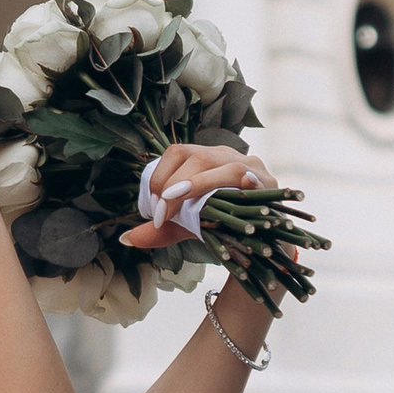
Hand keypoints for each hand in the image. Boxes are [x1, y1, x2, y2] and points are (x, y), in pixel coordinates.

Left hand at [120, 143, 274, 250]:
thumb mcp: (186, 226)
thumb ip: (160, 230)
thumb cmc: (221, 224)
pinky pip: (253, 177)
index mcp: (204, 159)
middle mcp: (226, 156)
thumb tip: (125, 239)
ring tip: (179, 202)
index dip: (160, 176)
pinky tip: (237, 189)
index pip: (177, 152)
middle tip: (163, 215)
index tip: (155, 210)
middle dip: (174, 186)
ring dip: (199, 184)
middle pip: (197, 158)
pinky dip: (242, 182)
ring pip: (224, 165)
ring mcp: (250, 167)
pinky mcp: (268, 183)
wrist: (261, 239)